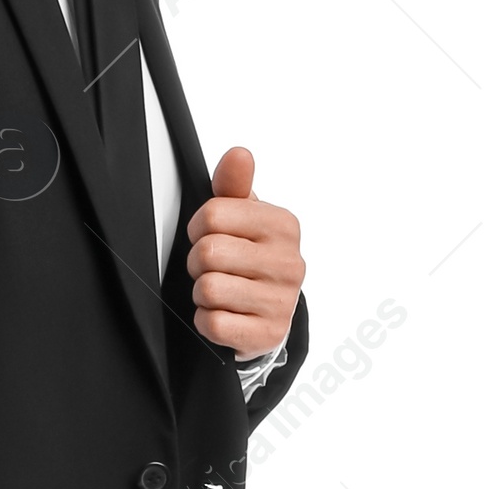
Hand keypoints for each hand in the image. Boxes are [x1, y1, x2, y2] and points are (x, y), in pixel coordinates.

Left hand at [186, 147, 304, 356]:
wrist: (270, 312)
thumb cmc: (252, 257)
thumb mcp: (243, 217)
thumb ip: (234, 185)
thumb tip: (239, 154)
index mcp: (283, 225)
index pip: (212, 215)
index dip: (198, 228)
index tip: (209, 236)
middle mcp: (289, 262)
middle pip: (206, 253)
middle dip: (198, 263)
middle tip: (214, 268)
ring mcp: (280, 301)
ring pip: (208, 289)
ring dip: (202, 293)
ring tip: (220, 290)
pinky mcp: (266, 334)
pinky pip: (213, 323)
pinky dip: (207, 321)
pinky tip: (224, 314)